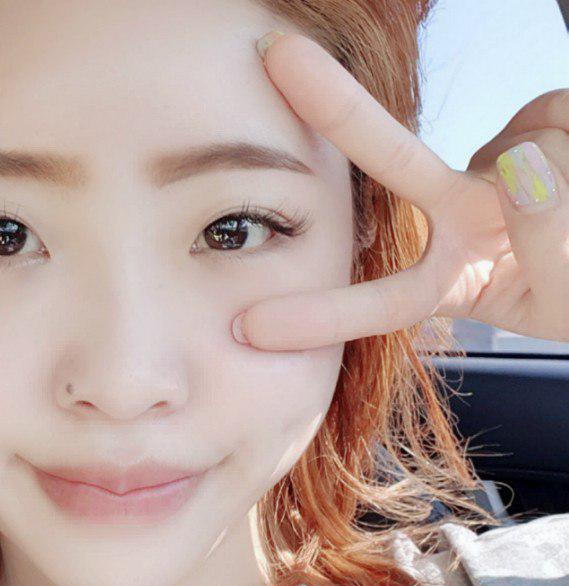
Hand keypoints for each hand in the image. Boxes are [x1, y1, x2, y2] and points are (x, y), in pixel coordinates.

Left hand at [233, 32, 568, 350]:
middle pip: (394, 162)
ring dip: (563, 175)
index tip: (251, 327)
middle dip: (338, 109)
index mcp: (447, 279)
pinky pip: (555, 124)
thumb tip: (523, 165)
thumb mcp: (560, 298)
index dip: (323, 315)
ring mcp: (491, 168)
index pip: (382, 300)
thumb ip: (547, 245)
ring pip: (521, 150)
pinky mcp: (533, 125)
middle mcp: (456, 216)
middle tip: (275, 56)